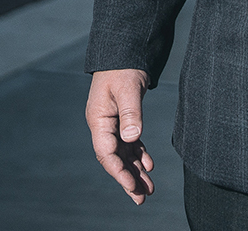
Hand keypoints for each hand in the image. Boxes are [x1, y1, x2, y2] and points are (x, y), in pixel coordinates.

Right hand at [86, 69, 154, 203]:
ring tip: (148, 189)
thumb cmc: (123, 67)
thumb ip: (131, 113)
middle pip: (113, 157)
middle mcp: (103, 124)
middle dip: (127, 178)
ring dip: (134, 171)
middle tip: (141, 198)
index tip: (131, 185)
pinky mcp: (122, 119)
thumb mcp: (128, 88)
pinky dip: (139, 155)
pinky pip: (129, 143)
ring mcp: (112, 123)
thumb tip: (132, 137)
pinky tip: (149, 165)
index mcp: (98, 118)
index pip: (106, 152)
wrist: (124, 51)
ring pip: (123, 153)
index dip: (118, 171)